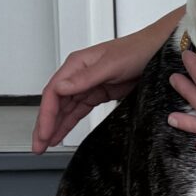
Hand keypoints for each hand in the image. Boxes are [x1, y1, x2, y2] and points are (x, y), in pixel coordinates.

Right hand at [32, 28, 159, 151]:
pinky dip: (68, 122)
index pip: (53, 92)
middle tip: (38, 145)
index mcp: (76, 64)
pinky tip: (60, 133)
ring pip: (64, 109)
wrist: (157, 50)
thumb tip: (60, 88)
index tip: (44, 132)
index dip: (46, 115)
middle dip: (45, 125)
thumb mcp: (111, 65)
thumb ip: (85, 78)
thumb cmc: (137, 50)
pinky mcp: (98, 93)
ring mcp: (88, 84)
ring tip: (44, 144)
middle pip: (55, 102)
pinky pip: (78, 110)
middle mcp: (78, 74)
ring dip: (54, 126)